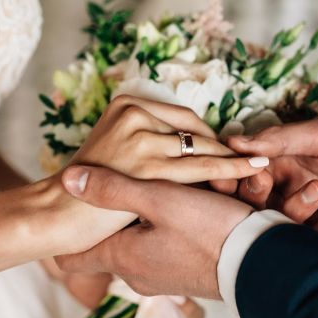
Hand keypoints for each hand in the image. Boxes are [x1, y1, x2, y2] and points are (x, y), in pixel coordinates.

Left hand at [49, 96, 266, 306]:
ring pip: (143, 241)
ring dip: (152, 217)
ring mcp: (162, 279)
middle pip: (112, 242)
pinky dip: (173, 228)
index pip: (74, 258)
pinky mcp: (185, 276)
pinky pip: (167, 247)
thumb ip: (113, 188)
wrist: (261, 264)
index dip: (67, 238)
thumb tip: (67, 180)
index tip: (64, 222)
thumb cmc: (209, 231)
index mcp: (123, 257)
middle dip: (120, 216)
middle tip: (133, 190)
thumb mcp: (159, 199)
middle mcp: (137, 274)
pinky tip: (191, 211)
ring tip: (172, 195)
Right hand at [72, 95, 266, 181]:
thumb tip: (189, 147)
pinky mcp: (147, 166)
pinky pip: (202, 168)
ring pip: (202, 149)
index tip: (229, 150)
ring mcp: (140, 138)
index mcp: (126, 103)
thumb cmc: (86, 194)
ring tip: (262, 167)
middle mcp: (133, 113)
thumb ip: (145, 146)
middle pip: (195, 131)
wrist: (56, 214)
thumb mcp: (115, 155)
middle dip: (223, 148)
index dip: (209, 137)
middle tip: (253, 160)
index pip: (184, 119)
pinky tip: (255, 170)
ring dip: (233, 160)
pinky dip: (232, 169)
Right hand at [224, 118, 317, 254]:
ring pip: (282, 227)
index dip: (234, 177)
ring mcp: (314, 222)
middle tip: (266, 183)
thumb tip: (233, 143)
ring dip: (296, 209)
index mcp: (288, 165)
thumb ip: (281, 139)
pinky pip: (315, 244)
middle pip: (255, 206)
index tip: (227, 174)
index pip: (247, 176)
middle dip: (256, 196)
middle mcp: (294, 194)